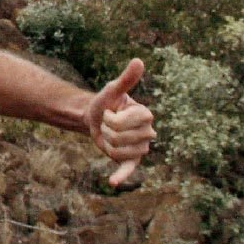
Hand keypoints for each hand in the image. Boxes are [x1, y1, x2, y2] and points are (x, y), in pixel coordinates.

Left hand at [82, 58, 156, 187]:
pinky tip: (112, 182)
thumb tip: (139, 61)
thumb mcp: (113, 90)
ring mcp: (141, 148)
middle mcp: (148, 132)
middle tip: (109, 125)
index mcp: (146, 115)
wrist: (95, 118)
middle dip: (107, 130)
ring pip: (118, 151)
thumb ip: (126, 79)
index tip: (112, 112)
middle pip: (120, 137)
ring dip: (106, 143)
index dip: (111, 118)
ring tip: (109, 135)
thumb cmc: (106, 102)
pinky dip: (120, 176)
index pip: (124, 122)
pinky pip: (128, 169)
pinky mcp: (131, 161)